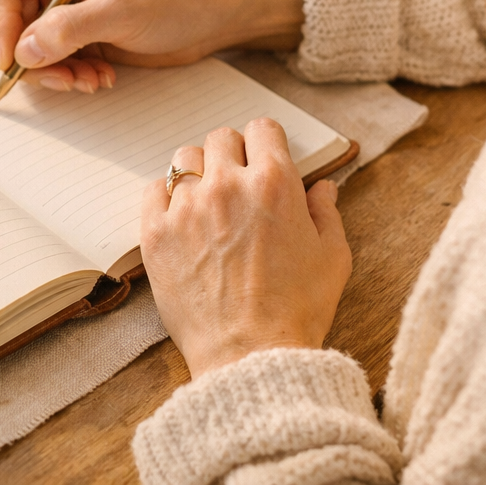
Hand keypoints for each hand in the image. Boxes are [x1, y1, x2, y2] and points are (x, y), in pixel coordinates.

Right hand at [0, 0, 303, 91]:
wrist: (209, 17)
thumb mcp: (122, 12)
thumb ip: (69, 28)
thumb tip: (23, 51)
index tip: (13, 58)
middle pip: (6, 16)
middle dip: (30, 54)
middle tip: (62, 79)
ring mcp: (60, 0)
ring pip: (25, 43)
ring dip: (52, 70)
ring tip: (88, 81)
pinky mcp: (72, 27)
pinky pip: (47, 56)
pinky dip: (67, 73)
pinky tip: (99, 77)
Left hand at [140, 117, 350, 378]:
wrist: (250, 357)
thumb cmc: (297, 310)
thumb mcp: (332, 258)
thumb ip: (326, 212)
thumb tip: (322, 186)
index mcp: (275, 183)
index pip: (262, 129)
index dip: (266, 143)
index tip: (264, 159)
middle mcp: (228, 185)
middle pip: (222, 139)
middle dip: (233, 155)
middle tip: (238, 185)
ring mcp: (187, 207)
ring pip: (185, 159)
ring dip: (198, 173)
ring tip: (207, 203)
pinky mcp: (156, 232)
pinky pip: (153, 189)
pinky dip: (165, 196)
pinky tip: (180, 218)